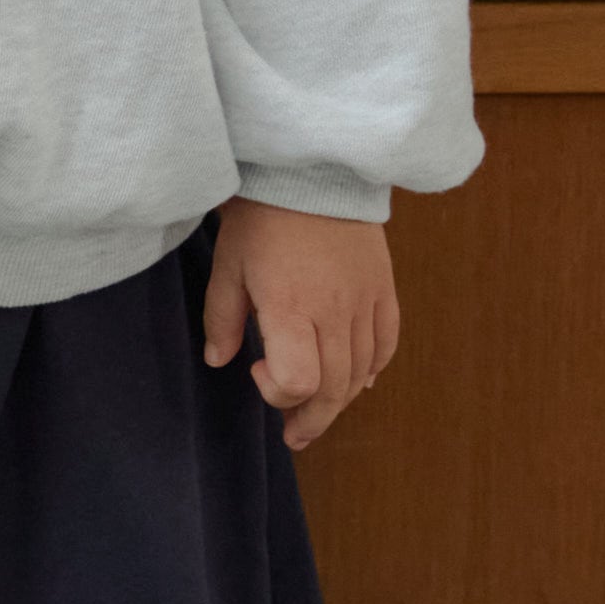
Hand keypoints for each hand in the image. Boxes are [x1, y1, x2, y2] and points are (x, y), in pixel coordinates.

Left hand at [202, 195, 394, 454]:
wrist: (313, 168)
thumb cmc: (263, 215)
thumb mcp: (228, 265)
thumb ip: (222, 318)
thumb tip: (219, 359)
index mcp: (291, 308)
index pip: (298, 380)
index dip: (277, 391)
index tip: (257, 372)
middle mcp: (334, 312)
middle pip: (333, 388)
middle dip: (311, 418)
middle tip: (294, 435)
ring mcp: (364, 301)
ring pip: (361, 372)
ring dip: (339, 401)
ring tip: (318, 414)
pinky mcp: (383, 288)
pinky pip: (386, 343)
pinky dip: (373, 368)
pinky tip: (358, 381)